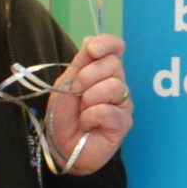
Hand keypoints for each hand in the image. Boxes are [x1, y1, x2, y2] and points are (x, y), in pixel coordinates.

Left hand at [49, 35, 129, 176]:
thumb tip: (90, 40)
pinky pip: (108, 110)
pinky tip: (88, 124)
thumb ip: (79, 64)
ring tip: (82, 112)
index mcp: (101, 71)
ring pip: (113, 86)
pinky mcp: (124, 123)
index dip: (107, 44)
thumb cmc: (63, 117)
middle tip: (77, 93)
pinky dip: (91, 117)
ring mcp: (123, 103)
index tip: (92, 50)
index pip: (115, 47)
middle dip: (88, 77)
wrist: (62, 147)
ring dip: (89, 99)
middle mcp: (116, 83)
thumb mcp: (65, 85)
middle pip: (113, 64)